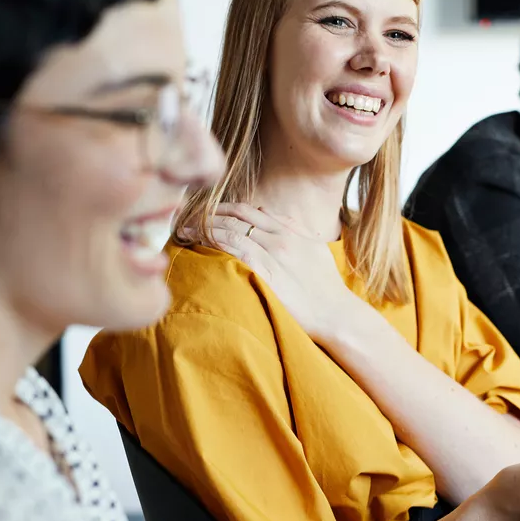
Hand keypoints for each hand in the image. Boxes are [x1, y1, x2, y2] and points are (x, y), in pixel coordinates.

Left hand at [195, 203, 363, 341]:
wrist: (335, 313)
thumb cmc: (326, 287)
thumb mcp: (315, 249)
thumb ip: (294, 229)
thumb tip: (269, 214)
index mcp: (291, 231)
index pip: (251, 210)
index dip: (225, 207)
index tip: (207, 209)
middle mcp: (280, 238)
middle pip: (237, 216)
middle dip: (209, 213)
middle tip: (187, 216)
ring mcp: (273, 254)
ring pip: (232, 230)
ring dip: (204, 226)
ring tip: (184, 228)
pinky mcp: (265, 272)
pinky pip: (234, 249)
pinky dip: (214, 240)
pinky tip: (199, 241)